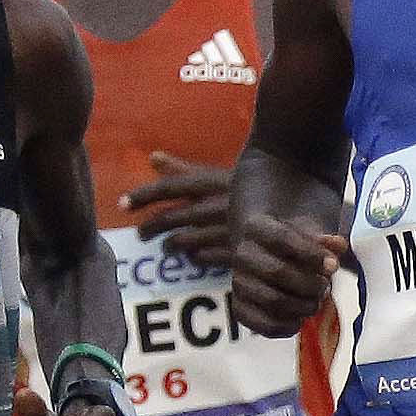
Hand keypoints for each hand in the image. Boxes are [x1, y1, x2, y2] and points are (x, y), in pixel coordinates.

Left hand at [127, 148, 241, 270]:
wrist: (293, 207)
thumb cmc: (253, 187)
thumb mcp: (218, 174)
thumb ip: (184, 169)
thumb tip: (153, 157)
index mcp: (209, 183)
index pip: (167, 187)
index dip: (142, 196)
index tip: (122, 205)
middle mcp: (212, 206)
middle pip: (171, 218)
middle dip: (151, 227)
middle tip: (141, 234)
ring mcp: (222, 230)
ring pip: (184, 240)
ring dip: (171, 244)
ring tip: (166, 246)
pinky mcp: (234, 250)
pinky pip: (205, 258)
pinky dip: (194, 257)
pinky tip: (192, 256)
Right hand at [227, 214, 342, 337]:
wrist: (269, 257)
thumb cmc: (293, 246)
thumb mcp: (309, 234)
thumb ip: (325, 241)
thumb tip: (338, 246)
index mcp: (257, 227)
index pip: (281, 238)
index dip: (310, 254)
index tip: (333, 266)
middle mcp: (242, 254)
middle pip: (277, 272)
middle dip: (310, 284)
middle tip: (325, 287)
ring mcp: (238, 282)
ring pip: (273, 300)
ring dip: (303, 306)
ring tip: (315, 302)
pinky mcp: (240, 309)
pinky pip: (264, 325)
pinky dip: (289, 326)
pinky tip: (300, 318)